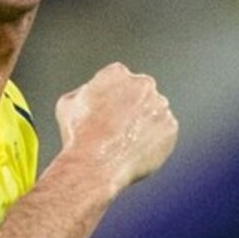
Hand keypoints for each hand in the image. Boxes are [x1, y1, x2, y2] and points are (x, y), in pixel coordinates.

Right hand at [54, 62, 177, 192]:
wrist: (97, 164)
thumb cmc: (78, 135)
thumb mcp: (67, 105)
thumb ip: (84, 92)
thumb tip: (91, 93)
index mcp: (117, 73)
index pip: (118, 80)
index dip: (111, 97)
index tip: (106, 113)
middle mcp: (143, 84)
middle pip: (140, 94)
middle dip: (132, 108)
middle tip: (118, 129)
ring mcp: (160, 105)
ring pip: (154, 113)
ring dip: (145, 124)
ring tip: (126, 144)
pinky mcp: (171, 127)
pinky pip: (164, 133)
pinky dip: (154, 141)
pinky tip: (136, 152)